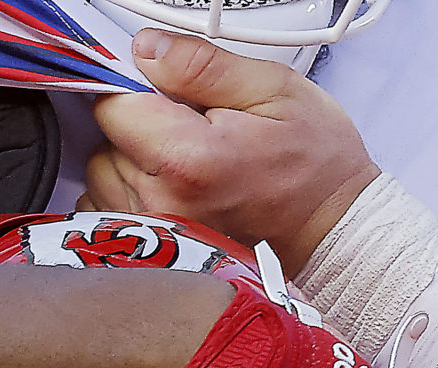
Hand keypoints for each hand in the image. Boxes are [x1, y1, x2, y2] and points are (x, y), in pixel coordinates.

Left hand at [84, 30, 381, 271]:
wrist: (332, 226)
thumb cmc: (315, 163)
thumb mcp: (272, 88)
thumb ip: (200, 65)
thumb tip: (147, 50)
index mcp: (188, 159)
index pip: (112, 105)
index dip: (137, 87)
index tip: (168, 91)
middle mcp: (165, 202)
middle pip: (105, 141)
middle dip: (139, 126)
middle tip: (193, 129)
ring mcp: (161, 230)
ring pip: (105, 175)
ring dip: (134, 160)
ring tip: (189, 162)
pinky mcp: (160, 247)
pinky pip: (113, 207)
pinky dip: (134, 192)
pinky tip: (176, 188)